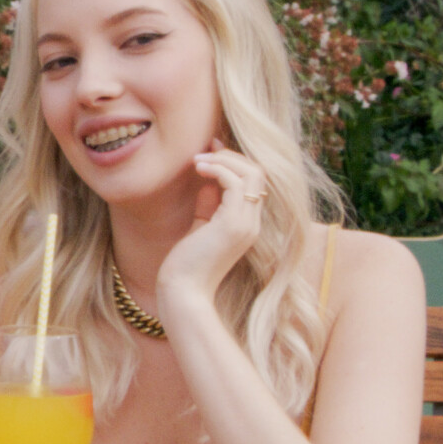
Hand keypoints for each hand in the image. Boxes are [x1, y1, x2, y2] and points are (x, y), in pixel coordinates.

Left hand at [157, 139, 268, 307]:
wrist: (184, 293)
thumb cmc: (186, 265)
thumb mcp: (200, 228)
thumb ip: (209, 205)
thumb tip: (209, 181)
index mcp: (247, 225)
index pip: (254, 183)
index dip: (235, 162)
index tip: (210, 152)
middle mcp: (253, 223)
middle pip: (258, 173)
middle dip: (231, 156)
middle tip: (204, 150)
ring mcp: (246, 224)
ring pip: (251, 173)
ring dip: (223, 160)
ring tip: (197, 160)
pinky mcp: (232, 224)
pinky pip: (235, 183)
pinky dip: (218, 169)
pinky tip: (198, 169)